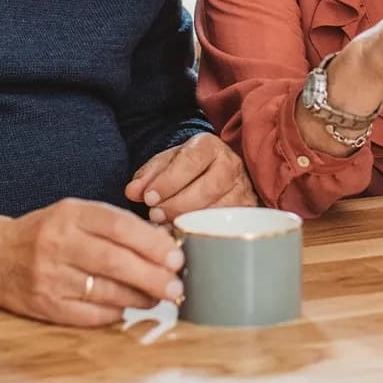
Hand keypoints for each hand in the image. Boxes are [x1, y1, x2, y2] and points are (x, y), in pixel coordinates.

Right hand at [0, 199, 184, 326]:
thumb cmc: (46, 231)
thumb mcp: (75, 213)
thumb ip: (112, 224)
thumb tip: (160, 242)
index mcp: (70, 214)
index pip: (117, 226)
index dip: (150, 242)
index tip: (174, 254)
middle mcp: (59, 244)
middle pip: (114, 261)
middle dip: (151, 274)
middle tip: (176, 283)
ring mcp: (51, 277)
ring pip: (105, 291)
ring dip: (139, 296)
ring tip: (159, 295)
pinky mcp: (46, 306)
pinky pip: (89, 314)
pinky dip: (115, 312)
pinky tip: (129, 306)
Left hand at [125, 132, 256, 223]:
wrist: (219, 173)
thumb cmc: (189, 169)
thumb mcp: (167, 164)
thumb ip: (148, 175)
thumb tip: (132, 191)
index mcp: (209, 146)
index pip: (190, 161)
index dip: (168, 181)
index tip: (149, 197)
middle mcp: (231, 165)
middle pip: (207, 187)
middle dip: (177, 204)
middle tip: (155, 214)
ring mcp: (243, 189)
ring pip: (220, 209)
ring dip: (190, 221)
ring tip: (168, 225)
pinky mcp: (249, 212)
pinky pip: (229, 227)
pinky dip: (206, 233)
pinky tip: (188, 236)